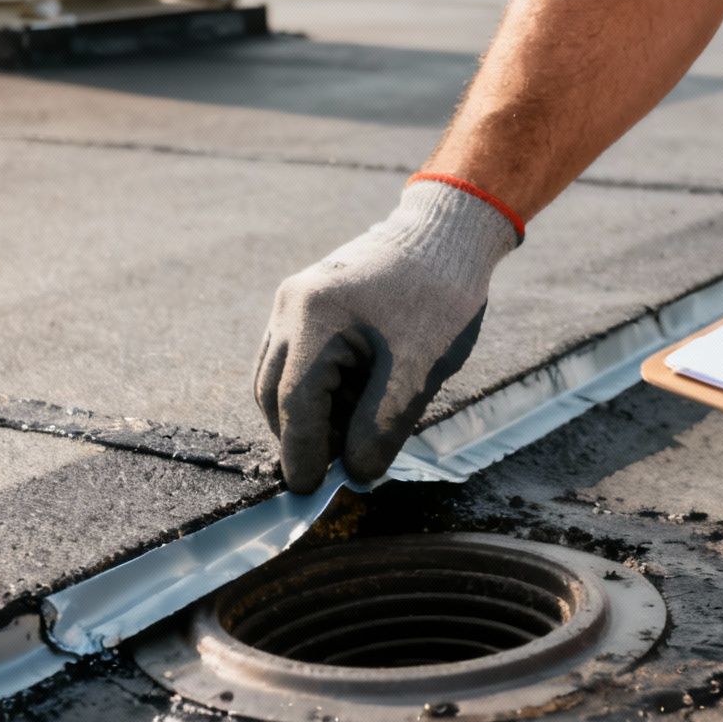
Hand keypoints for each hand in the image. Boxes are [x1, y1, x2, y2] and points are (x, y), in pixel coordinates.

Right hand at [254, 179, 519, 491]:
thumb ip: (382, 425)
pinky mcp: (306, 300)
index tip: (312, 491)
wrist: (448, 230)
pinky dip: (315, 389)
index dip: (302, 453)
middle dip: (300, 437)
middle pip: (274, 393)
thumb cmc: (441, 294)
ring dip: (306, 415)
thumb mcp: (420, 368)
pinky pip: (294, 358)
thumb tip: (357, 475)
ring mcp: (293, 300)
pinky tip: (353, 400)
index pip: (294, 404)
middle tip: (338, 468)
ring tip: (352, 433)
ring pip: (278, 377)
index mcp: (314, 318)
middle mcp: (290, 306)